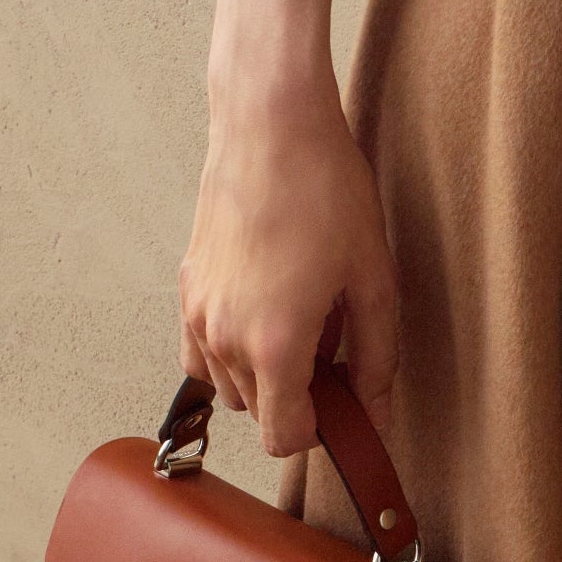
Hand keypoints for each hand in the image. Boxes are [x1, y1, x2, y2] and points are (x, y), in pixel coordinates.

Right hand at [178, 0, 398, 457]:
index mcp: (275, 346)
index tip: (343, 402)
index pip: (284, 439)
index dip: (320, 430)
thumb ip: (375, 358)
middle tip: (333, 344)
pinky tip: (264, 310)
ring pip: (230, 385)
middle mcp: (225, 339)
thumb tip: (376, 413)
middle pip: (259, 413)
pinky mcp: (186, 287)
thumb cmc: (327, 191)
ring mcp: (197, 314)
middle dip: (298, 396)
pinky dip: (231, 350)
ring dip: (264, 373)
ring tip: (300, 318)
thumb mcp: (374, 281)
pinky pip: (202, 352)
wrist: (270, 123)